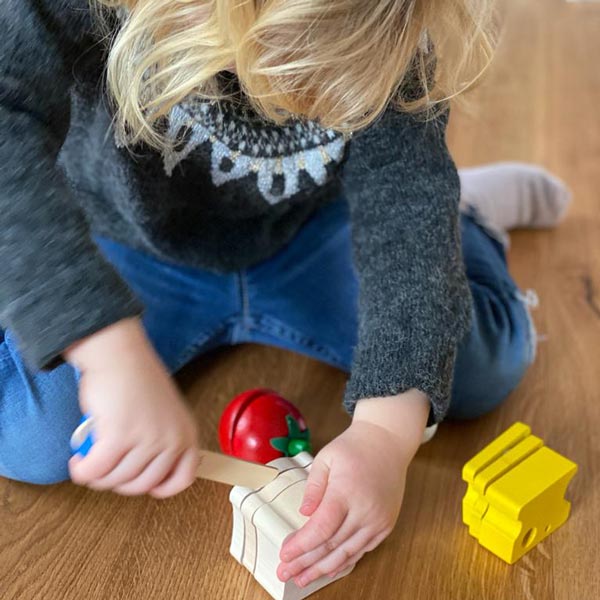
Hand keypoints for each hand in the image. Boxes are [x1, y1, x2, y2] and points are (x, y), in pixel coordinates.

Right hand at [66, 318, 199, 497]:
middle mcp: (172, 440)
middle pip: (141, 485)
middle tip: (103, 467)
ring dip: (96, 476)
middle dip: (117, 482)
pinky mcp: (119, 437)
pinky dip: (82, 471)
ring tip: (87, 461)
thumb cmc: (137, 381)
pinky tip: (78, 461)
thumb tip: (145, 476)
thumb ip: (162, 442)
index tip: (139, 483)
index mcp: (187, 435)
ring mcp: (148, 439)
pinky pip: (95, 471)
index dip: (159, 487)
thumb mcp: (165, 415)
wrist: (120, 354)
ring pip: (116, 480)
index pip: (182, 479)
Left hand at [277, 390, 428, 586]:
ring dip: (323, 569)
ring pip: (347, 554)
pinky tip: (328, 569)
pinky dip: (344, 562)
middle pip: (331, 546)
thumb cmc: (354, 448)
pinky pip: (362, 550)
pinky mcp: (385, 525)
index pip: (321, 529)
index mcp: (346, 491)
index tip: (285, 554)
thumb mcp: (326, 458)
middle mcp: (365, 510)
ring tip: (302, 578)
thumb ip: (313, 487)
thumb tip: (303, 513)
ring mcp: (378, 520)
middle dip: (306, 563)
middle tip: (286, 573)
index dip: (301, 546)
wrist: (387, 442)